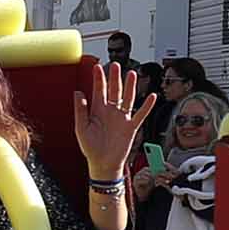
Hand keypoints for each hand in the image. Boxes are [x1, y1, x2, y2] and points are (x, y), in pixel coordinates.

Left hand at [74, 59, 150, 178]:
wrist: (103, 165)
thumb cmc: (90, 148)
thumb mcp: (81, 128)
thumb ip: (80, 110)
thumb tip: (77, 93)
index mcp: (97, 111)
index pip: (99, 91)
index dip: (98, 79)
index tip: (97, 67)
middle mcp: (110, 112)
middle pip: (114, 91)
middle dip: (114, 78)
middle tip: (115, 65)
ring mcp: (121, 118)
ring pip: (127, 98)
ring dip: (130, 87)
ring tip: (131, 74)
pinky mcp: (131, 127)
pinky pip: (140, 114)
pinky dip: (146, 106)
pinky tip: (151, 96)